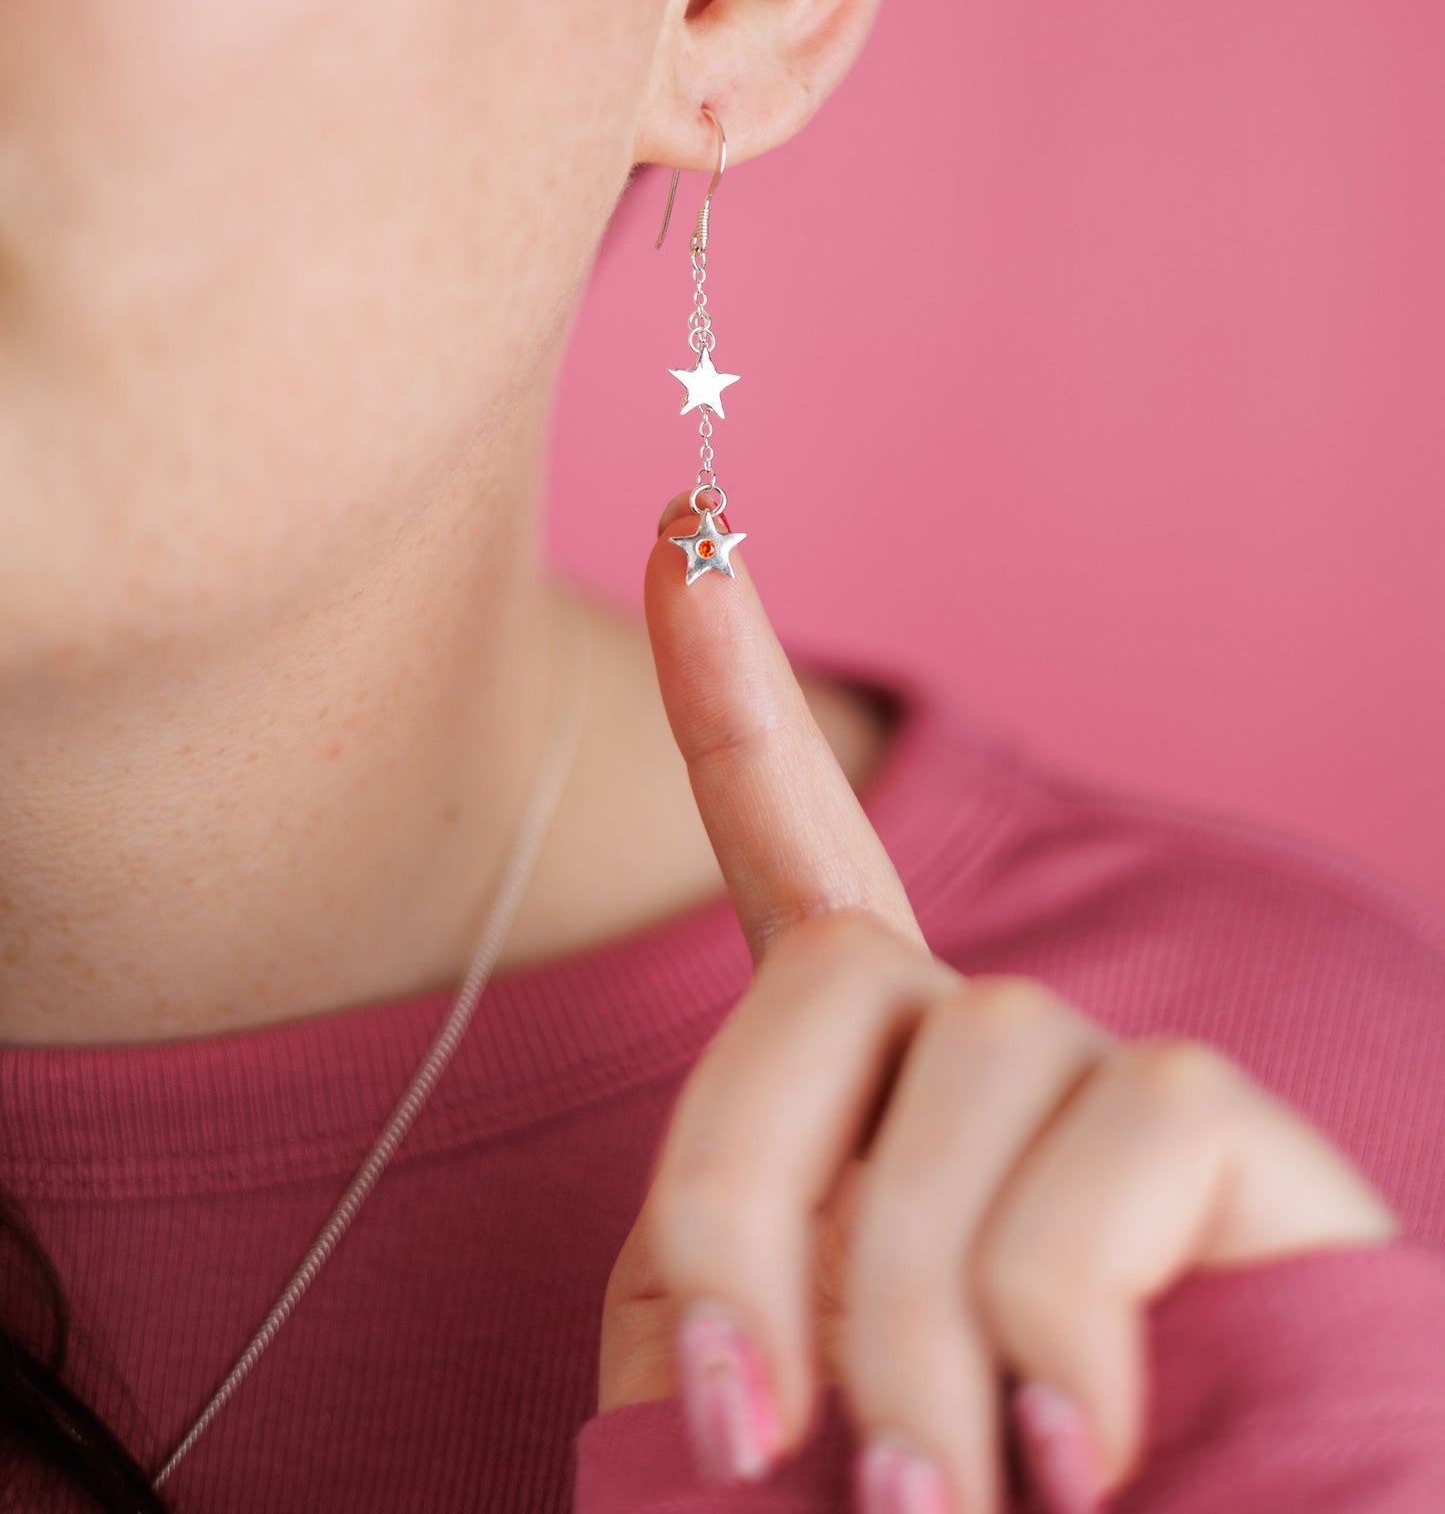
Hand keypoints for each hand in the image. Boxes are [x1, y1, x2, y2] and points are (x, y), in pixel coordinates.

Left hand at [597, 489, 1400, 1513]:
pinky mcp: (1242, 1133)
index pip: (793, 852)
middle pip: (834, 965)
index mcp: (872, 1098)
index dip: (729, 693)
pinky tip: (1082, 1452)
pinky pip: (1124, 1130)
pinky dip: (1056, 1320)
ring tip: (934, 1502)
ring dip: (908, 1315)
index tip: (686, 528)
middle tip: (748, 1432)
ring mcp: (1119, 1082)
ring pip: (972, 1057)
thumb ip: (713, 1311)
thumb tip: (706, 1322)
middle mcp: (995, 1056)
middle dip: (736, 1194)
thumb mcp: (775, 1430)